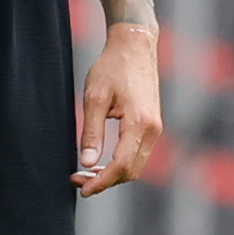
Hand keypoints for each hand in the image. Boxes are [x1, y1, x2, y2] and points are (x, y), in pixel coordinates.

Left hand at [70, 23, 160, 197]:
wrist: (135, 46)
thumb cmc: (112, 67)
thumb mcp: (95, 97)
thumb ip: (91, 132)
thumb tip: (87, 163)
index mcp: (140, 123)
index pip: (122, 166)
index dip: (102, 182)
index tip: (82, 188)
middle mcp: (153, 130)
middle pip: (131, 171)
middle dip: (105, 181)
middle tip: (77, 180)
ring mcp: (155, 128)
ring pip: (135, 165)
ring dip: (112, 174)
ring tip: (85, 172)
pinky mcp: (152, 125)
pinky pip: (137, 153)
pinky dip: (120, 163)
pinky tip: (101, 161)